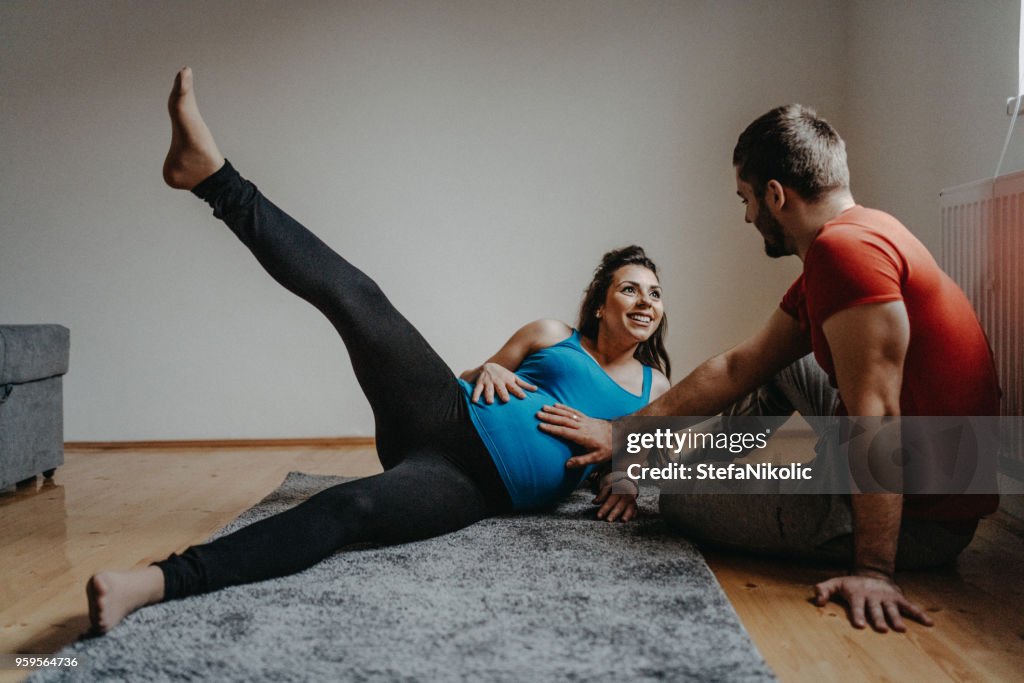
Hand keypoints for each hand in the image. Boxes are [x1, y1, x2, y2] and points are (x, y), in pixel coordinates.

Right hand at [471, 362, 536, 403]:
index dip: (519, 392)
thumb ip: (523, 385)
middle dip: (503, 393)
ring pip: (489, 389)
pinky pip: (477, 389)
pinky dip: (475, 395)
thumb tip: (536, 389)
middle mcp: (498, 381)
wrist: (487, 366)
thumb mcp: (514, 378)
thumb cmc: (503, 375)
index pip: (514, 387)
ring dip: (489, 395)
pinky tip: (474, 401)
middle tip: (506, 400)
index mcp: (508, 380)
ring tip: (490, 402)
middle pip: (501, 388)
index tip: (523, 397)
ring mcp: (488, 382)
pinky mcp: (480, 383)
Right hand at [536, 404, 611, 466]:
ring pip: (567, 414)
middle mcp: (582, 426)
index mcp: (583, 436)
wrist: (621, 435)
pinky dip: (564, 407)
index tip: (541, 426)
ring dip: (554, 411)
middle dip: (550, 417)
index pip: (564, 432)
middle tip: (537, 414)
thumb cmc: (609, 448)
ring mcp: (584, 420)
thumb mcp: (597, 458)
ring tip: (543, 408)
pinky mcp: (586, 417)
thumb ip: (582, 461)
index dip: (552, 429)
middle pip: (563, 420)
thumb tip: (567, 464)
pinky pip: (573, 411)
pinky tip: (557, 405)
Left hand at [594, 473, 637, 521]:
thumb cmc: (614, 487)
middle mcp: (625, 494)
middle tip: (608, 520)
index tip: (599, 516)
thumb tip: (594, 502)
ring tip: (623, 521)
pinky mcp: (635, 504)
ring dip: (626, 514)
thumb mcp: (607, 488)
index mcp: (617, 490)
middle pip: (619, 505)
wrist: (627, 483)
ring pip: (629, 507)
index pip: (610, 500)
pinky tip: (628, 520)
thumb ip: (601, 495)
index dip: (604, 508)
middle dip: (614, 513)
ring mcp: (632, 499)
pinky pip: (635, 510)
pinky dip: (632, 515)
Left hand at [813, 573, 933, 632]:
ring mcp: (887, 598)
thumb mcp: (835, 583)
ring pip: (892, 609)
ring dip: (896, 618)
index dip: (857, 615)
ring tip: (901, 629)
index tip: (859, 625)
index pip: (856, 606)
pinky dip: (920, 614)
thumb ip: (824, 590)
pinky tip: (929, 623)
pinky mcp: (898, 598)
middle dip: (878, 619)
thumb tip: (816, 600)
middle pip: (875, 609)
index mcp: (857, 594)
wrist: (872, 572)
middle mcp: (873, 596)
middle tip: (881, 629)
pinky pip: (910, 607)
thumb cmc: (851, 584)